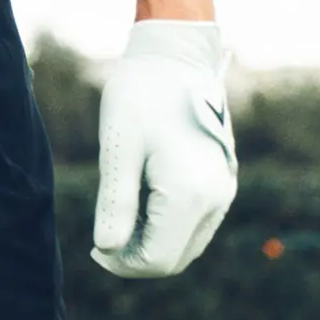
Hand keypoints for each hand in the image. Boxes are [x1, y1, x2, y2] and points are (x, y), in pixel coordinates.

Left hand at [91, 20, 237, 278]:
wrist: (176, 55)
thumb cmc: (141, 95)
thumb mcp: (119, 147)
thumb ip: (116, 203)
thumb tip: (107, 250)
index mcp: (191, 193)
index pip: (159, 260)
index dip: (124, 263)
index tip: (94, 248)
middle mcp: (217, 198)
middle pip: (176, 257)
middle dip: (137, 255)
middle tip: (103, 231)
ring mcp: (224, 189)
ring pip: (187, 242)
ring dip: (153, 240)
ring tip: (120, 210)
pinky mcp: (223, 180)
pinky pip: (196, 221)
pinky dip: (169, 223)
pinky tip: (141, 197)